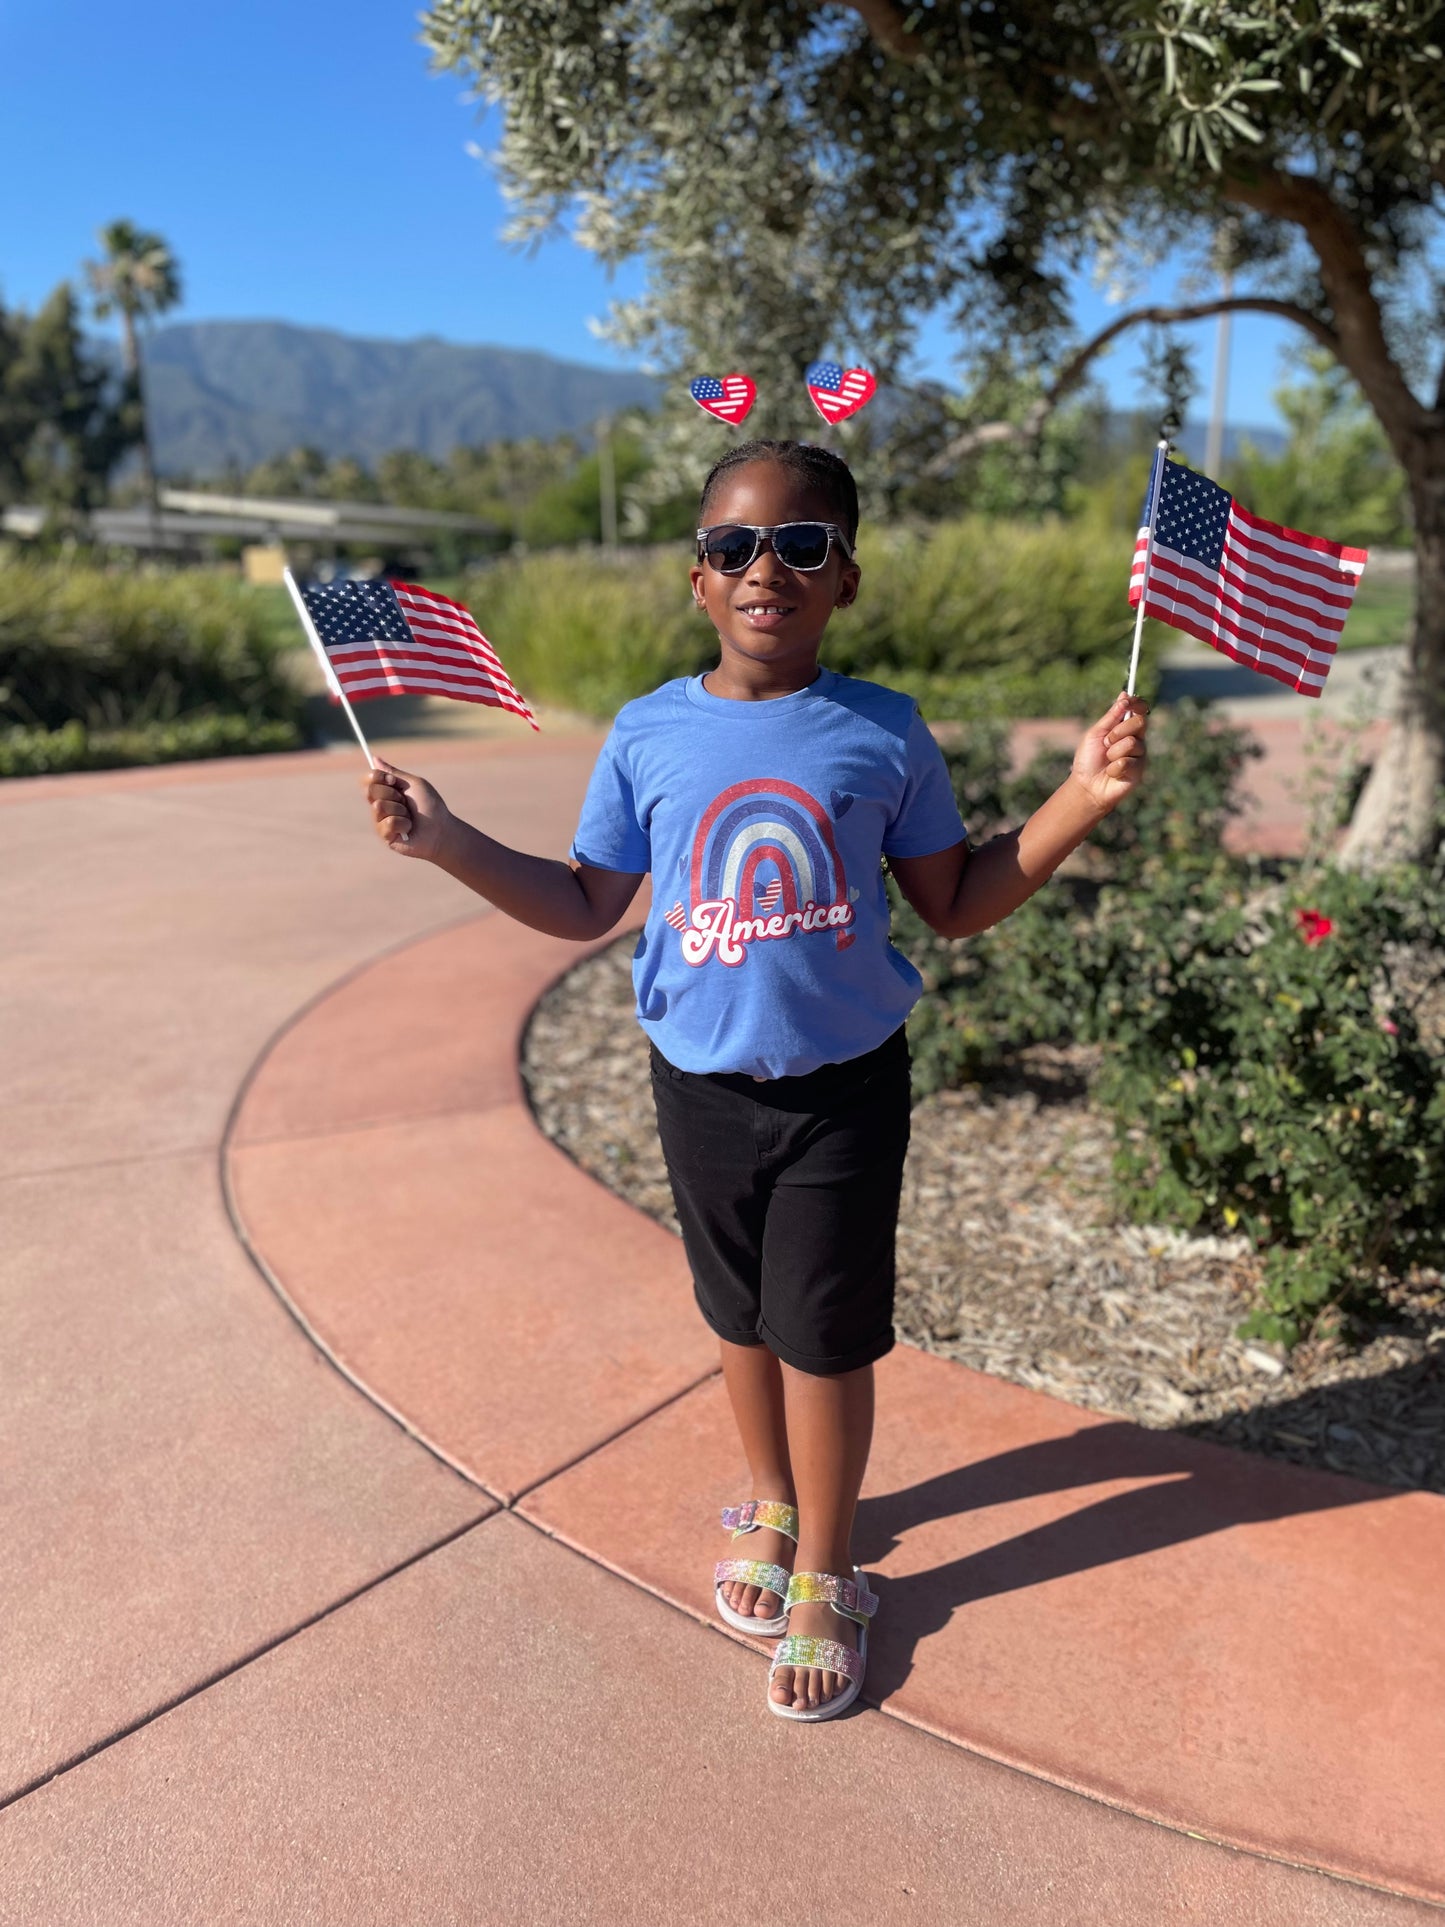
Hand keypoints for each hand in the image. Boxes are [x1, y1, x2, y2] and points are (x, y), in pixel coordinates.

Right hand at [362, 759, 450, 860]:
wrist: (441, 829)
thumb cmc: (430, 805)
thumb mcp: (413, 784)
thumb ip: (393, 772)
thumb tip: (374, 758)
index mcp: (385, 791)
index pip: (367, 779)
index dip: (377, 777)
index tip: (393, 781)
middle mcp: (380, 805)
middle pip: (370, 791)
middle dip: (392, 794)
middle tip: (405, 801)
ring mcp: (380, 821)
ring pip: (379, 807)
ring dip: (400, 810)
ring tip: (410, 817)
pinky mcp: (385, 836)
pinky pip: (388, 823)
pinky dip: (403, 824)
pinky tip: (409, 829)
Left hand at [1070, 694, 1148, 814]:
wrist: (1086, 785)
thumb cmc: (1089, 759)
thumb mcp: (1096, 734)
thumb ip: (1111, 716)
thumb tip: (1124, 694)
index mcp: (1126, 727)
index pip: (1140, 710)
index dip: (1137, 703)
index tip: (1128, 701)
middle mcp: (1136, 739)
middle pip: (1140, 722)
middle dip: (1119, 731)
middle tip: (1106, 742)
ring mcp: (1139, 754)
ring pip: (1131, 742)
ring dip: (1112, 752)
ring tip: (1107, 761)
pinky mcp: (1139, 770)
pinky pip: (1128, 762)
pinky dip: (1114, 768)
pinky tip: (1112, 773)